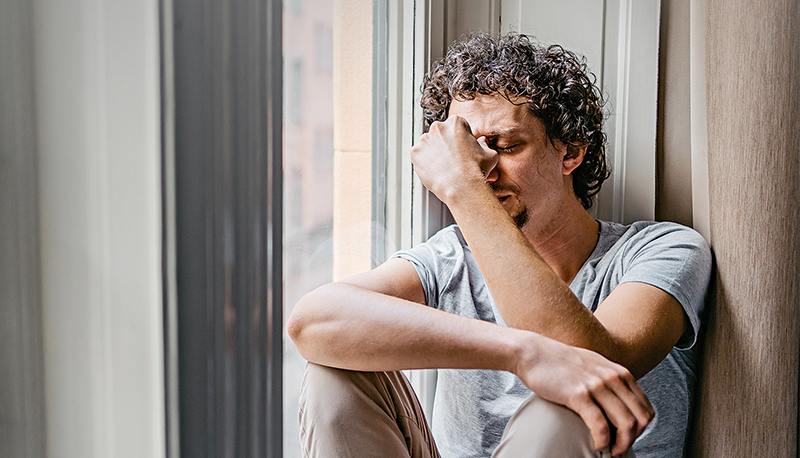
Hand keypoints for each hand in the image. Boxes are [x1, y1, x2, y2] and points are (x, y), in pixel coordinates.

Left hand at [409, 115, 496, 203]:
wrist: (461, 186)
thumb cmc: (476, 170)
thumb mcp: (490, 153)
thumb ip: (484, 144)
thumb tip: (482, 142)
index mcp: (455, 122)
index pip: (456, 127)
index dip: (460, 139)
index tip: (461, 148)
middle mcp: (438, 127)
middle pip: (440, 134)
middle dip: (445, 144)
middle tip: (452, 159)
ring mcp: (424, 140)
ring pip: (428, 145)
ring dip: (434, 153)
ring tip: (444, 166)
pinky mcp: (415, 153)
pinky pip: (419, 156)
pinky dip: (424, 163)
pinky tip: (435, 170)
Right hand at [514, 333, 653, 454]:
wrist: (532, 352)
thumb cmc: (558, 361)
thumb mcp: (593, 365)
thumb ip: (609, 379)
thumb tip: (618, 401)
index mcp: (619, 372)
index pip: (645, 407)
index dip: (640, 428)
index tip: (627, 436)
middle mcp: (612, 377)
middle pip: (640, 418)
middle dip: (633, 438)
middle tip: (619, 447)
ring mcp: (597, 385)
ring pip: (626, 423)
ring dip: (621, 443)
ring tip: (610, 449)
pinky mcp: (579, 394)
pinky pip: (600, 425)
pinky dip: (603, 440)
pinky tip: (596, 444)